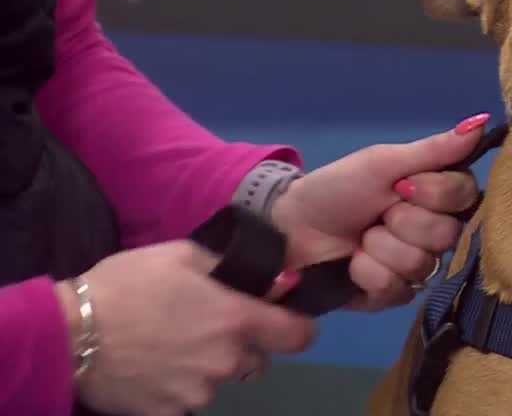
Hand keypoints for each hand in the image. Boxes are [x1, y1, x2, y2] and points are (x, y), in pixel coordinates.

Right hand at [60, 242, 312, 415]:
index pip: (300, 335)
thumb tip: (276, 280)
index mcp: (237, 320)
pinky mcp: (169, 413)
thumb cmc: (129, 284)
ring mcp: (199, 392)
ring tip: (171, 345)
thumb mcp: (183, 255)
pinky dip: (177, 386)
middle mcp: (227, 361)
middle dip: (242, 345)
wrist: (69, 332)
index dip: (296, 326)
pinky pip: (187, 399)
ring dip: (208, 366)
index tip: (282, 320)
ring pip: (221, 380)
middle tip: (205, 327)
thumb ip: (234, 268)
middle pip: (257, 359)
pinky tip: (153, 367)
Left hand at [269, 114, 487, 309]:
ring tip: (360, 239)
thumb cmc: (338, 188)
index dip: (434, 193)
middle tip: (377, 213)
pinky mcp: (394, 295)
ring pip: (421, 263)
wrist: (292, 227)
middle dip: (402, 222)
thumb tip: (483, 119)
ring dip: (380, 247)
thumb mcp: (383, 161)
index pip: (466, 196)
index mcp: (436, 194)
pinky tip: (352, 264)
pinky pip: (398, 289)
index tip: (402, 186)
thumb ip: (435, 148)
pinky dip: (367, 272)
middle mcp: (434, 231)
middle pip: (447, 234)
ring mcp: (416, 265)